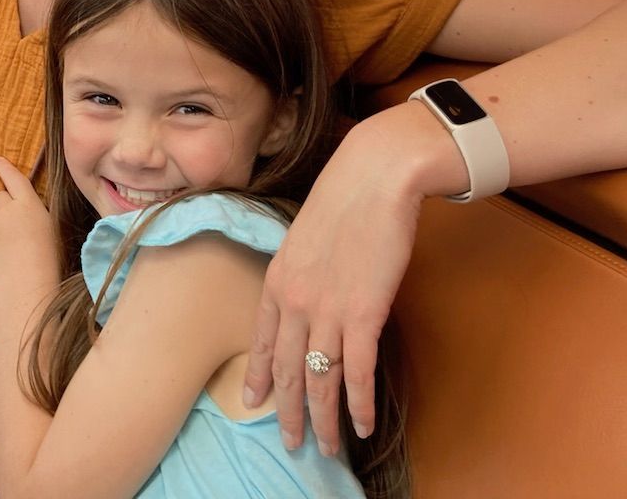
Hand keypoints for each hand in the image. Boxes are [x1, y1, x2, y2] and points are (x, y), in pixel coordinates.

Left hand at [0, 158, 59, 290]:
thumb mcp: (52, 230)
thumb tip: (29, 216)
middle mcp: (9, 209)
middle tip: (13, 224)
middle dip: (3, 206)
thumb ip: (36, 217)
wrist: (26, 281)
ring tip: (7, 241)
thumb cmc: (49, 259)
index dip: (5, 168)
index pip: (15, 178)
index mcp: (30, 203)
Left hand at [241, 121, 423, 456]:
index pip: (260, 339)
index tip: (253, 400)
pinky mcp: (363, 314)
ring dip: (323, 419)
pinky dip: (358, 404)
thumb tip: (312, 295)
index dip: (258, 374)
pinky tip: (361, 425)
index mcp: (276, 280)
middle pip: (286, 369)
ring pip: (319, 380)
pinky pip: (357, 372)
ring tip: (325, 448)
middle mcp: (294, 301)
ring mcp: (326, 310)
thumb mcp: (305, 237)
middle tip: (292, 441)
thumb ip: (302, 271)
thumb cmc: (345, 201)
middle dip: (289, 411)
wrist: (373, 179)